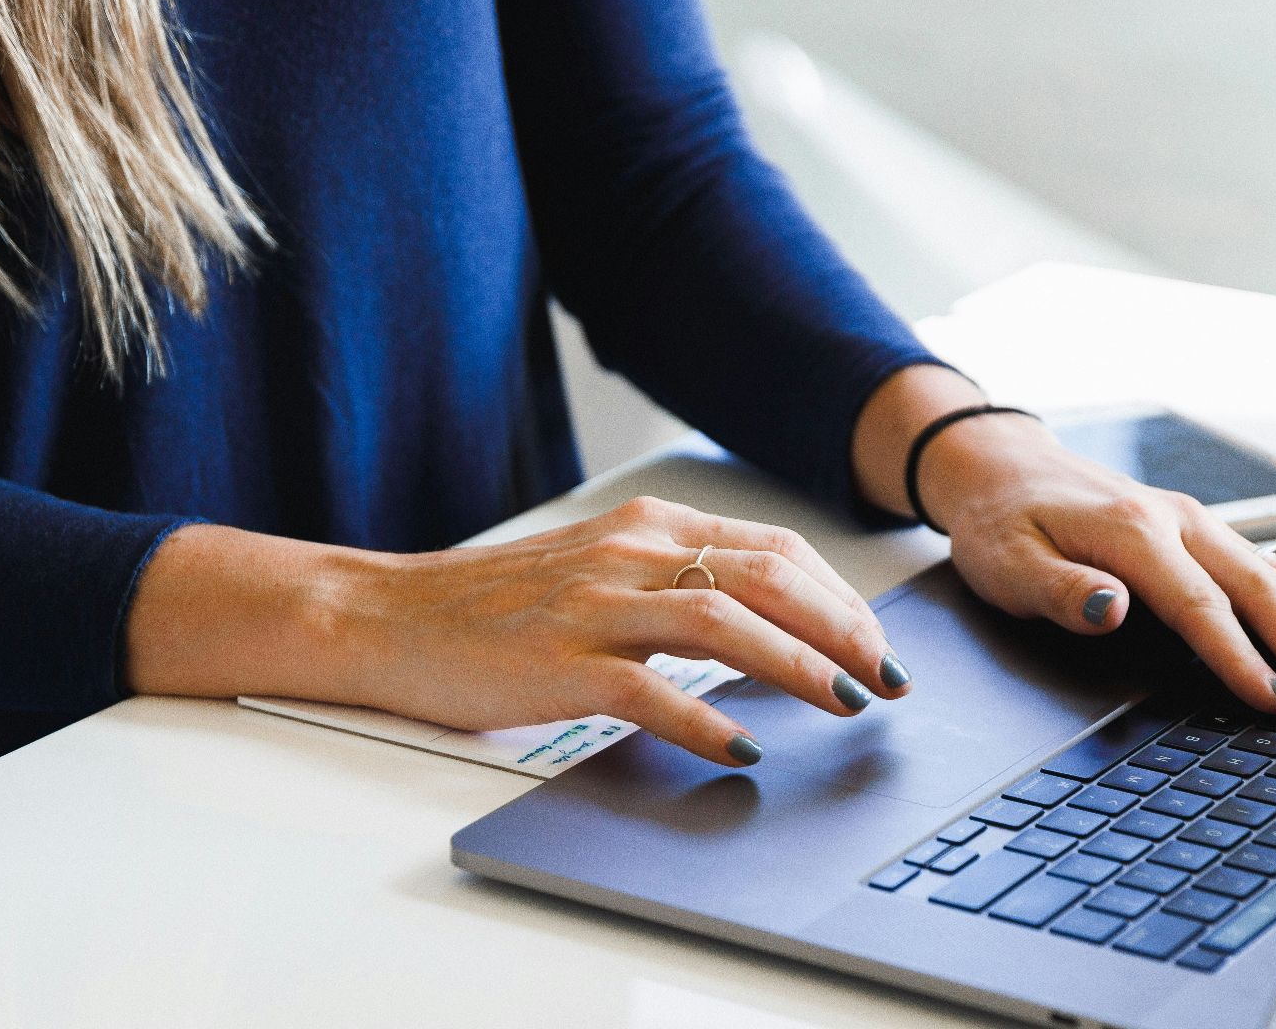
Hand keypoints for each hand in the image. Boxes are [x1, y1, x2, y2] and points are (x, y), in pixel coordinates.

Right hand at [322, 496, 911, 766]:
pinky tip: (743, 749)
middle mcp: (629, 555)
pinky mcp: (559, 663)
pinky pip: (651, 691)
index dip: (839, 595)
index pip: (772, 547)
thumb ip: (671, 583)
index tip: (877, 642)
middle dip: (844, 629)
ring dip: (800, 666)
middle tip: (888, 678)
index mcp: (644, 527)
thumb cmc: (491, 604)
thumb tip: (763, 626)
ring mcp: (593, 607)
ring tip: (845, 704)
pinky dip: (707, 720)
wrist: (387, 615)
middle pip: (767, 577)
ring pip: (726, 622)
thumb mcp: (594, 568)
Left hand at [910, 409, 1275, 712]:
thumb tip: (1113, 608)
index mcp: (1131, 532)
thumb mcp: (1007, 563)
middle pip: (1261, 590)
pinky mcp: (1201, 531)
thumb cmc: (1001, 522)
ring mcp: (1196, 523)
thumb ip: (1061, 590)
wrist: (1001, 467)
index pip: (1199, 605)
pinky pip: (1272, 566)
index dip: (1240, 657)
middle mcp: (1176, 522)